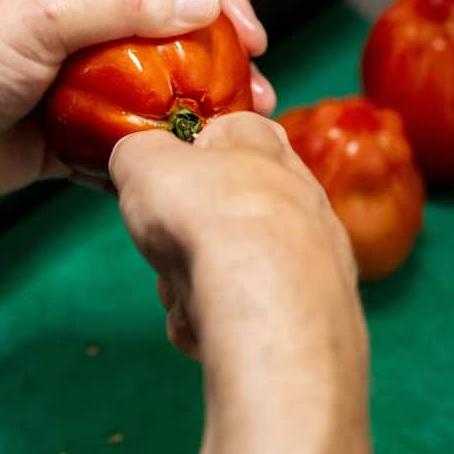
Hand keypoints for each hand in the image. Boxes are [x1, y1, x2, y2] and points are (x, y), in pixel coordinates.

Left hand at [0, 0, 272, 197]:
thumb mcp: (46, 20)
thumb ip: (121, 6)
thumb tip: (199, 1)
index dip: (220, 2)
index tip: (255, 39)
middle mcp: (93, 39)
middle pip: (178, 44)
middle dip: (223, 67)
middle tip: (258, 97)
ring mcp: (84, 93)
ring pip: (159, 100)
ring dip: (198, 118)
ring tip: (228, 139)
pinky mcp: (71, 143)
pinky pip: (128, 151)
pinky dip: (156, 162)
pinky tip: (181, 177)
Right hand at [110, 111, 361, 360]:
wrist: (262, 298)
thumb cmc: (204, 212)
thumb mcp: (142, 160)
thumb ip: (137, 154)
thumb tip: (138, 160)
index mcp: (261, 144)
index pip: (233, 128)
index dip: (194, 151)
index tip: (169, 173)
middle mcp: (299, 193)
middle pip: (227, 209)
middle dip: (189, 232)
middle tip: (168, 242)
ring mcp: (315, 253)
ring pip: (234, 265)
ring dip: (198, 282)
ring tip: (186, 291)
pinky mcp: (316, 311)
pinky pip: (250, 313)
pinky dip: (219, 322)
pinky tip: (205, 325)